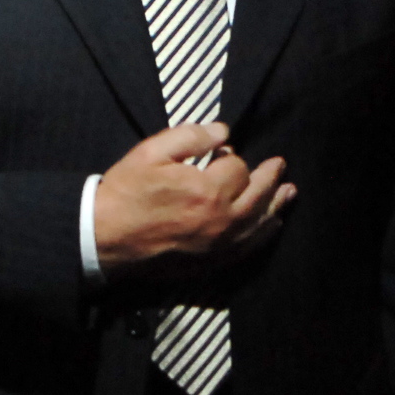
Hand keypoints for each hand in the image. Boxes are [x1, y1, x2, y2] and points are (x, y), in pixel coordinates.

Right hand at [91, 122, 293, 269]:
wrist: (104, 237)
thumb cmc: (126, 192)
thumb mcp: (152, 152)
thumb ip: (191, 137)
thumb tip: (224, 132)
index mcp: (208, 190)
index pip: (238, 168)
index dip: (231, 157)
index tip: (221, 154)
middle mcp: (221, 220)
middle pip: (258, 196)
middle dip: (270, 178)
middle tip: (280, 165)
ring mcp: (219, 245)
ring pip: (259, 223)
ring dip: (276, 206)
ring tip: (289, 192)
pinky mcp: (212, 263)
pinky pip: (247, 248)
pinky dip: (263, 235)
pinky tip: (271, 225)